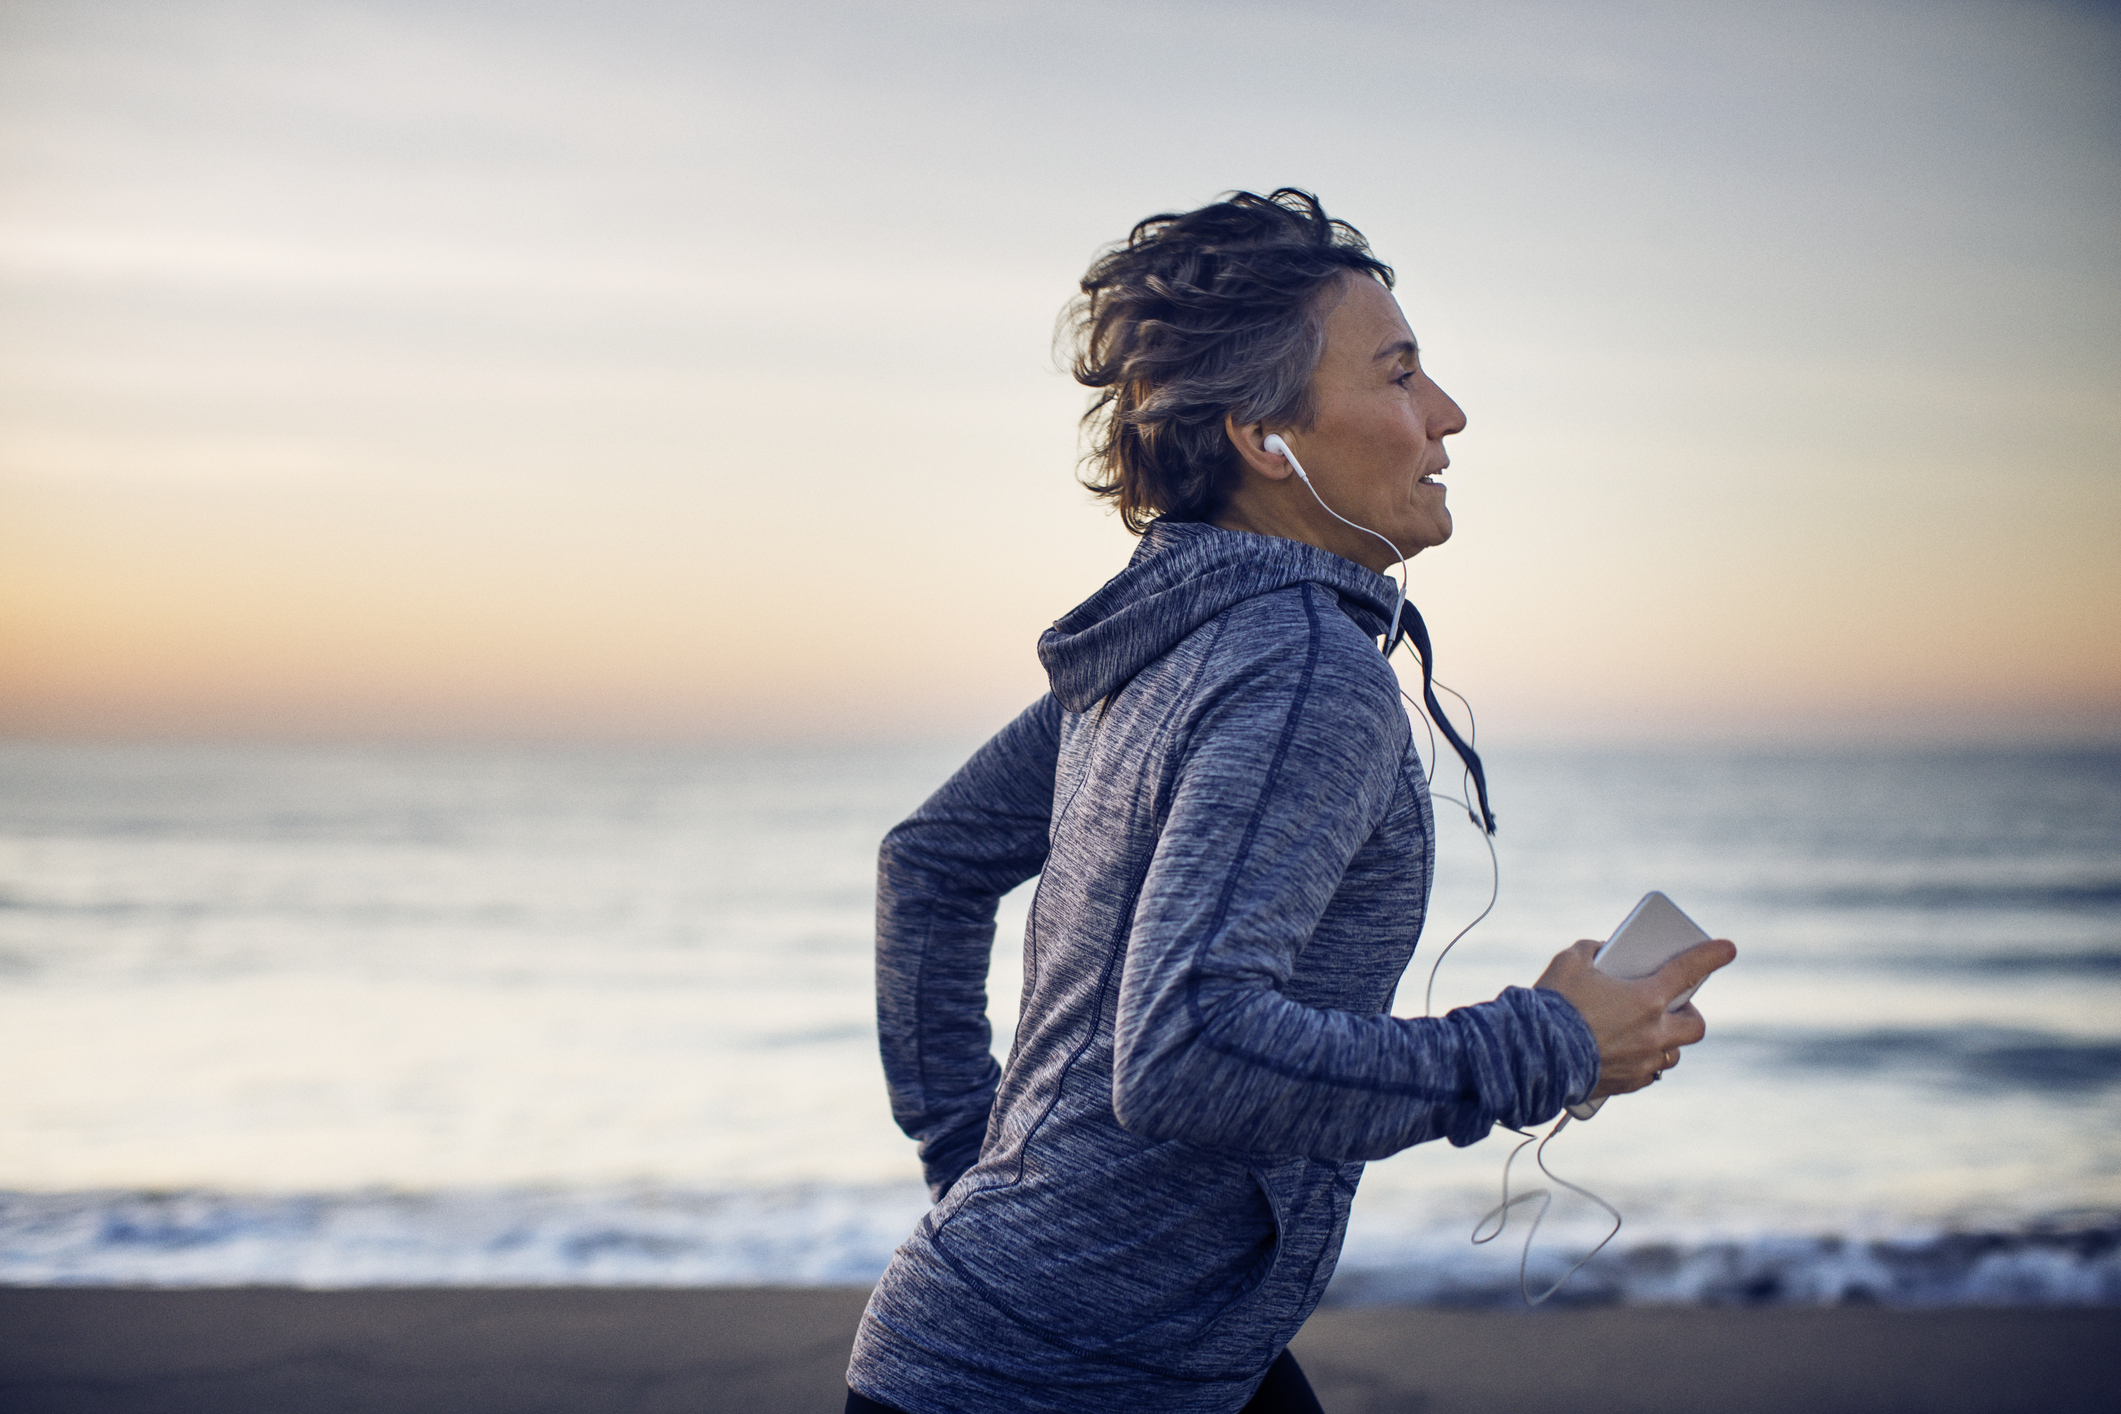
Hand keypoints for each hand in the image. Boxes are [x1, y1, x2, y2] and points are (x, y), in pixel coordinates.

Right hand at [1534, 937, 1736, 1098]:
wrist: (1536, 1054)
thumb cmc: (1553, 1005)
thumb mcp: (1570, 962)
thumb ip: (1592, 952)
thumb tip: (1600, 953)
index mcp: (1646, 998)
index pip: (1689, 970)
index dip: (1711, 956)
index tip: (1728, 948)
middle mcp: (1654, 1032)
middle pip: (1694, 1025)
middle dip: (1689, 1013)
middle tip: (1673, 1004)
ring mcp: (1643, 1062)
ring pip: (1673, 1055)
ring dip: (1666, 1042)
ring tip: (1647, 1032)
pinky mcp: (1627, 1084)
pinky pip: (1648, 1074)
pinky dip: (1643, 1063)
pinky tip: (1625, 1054)